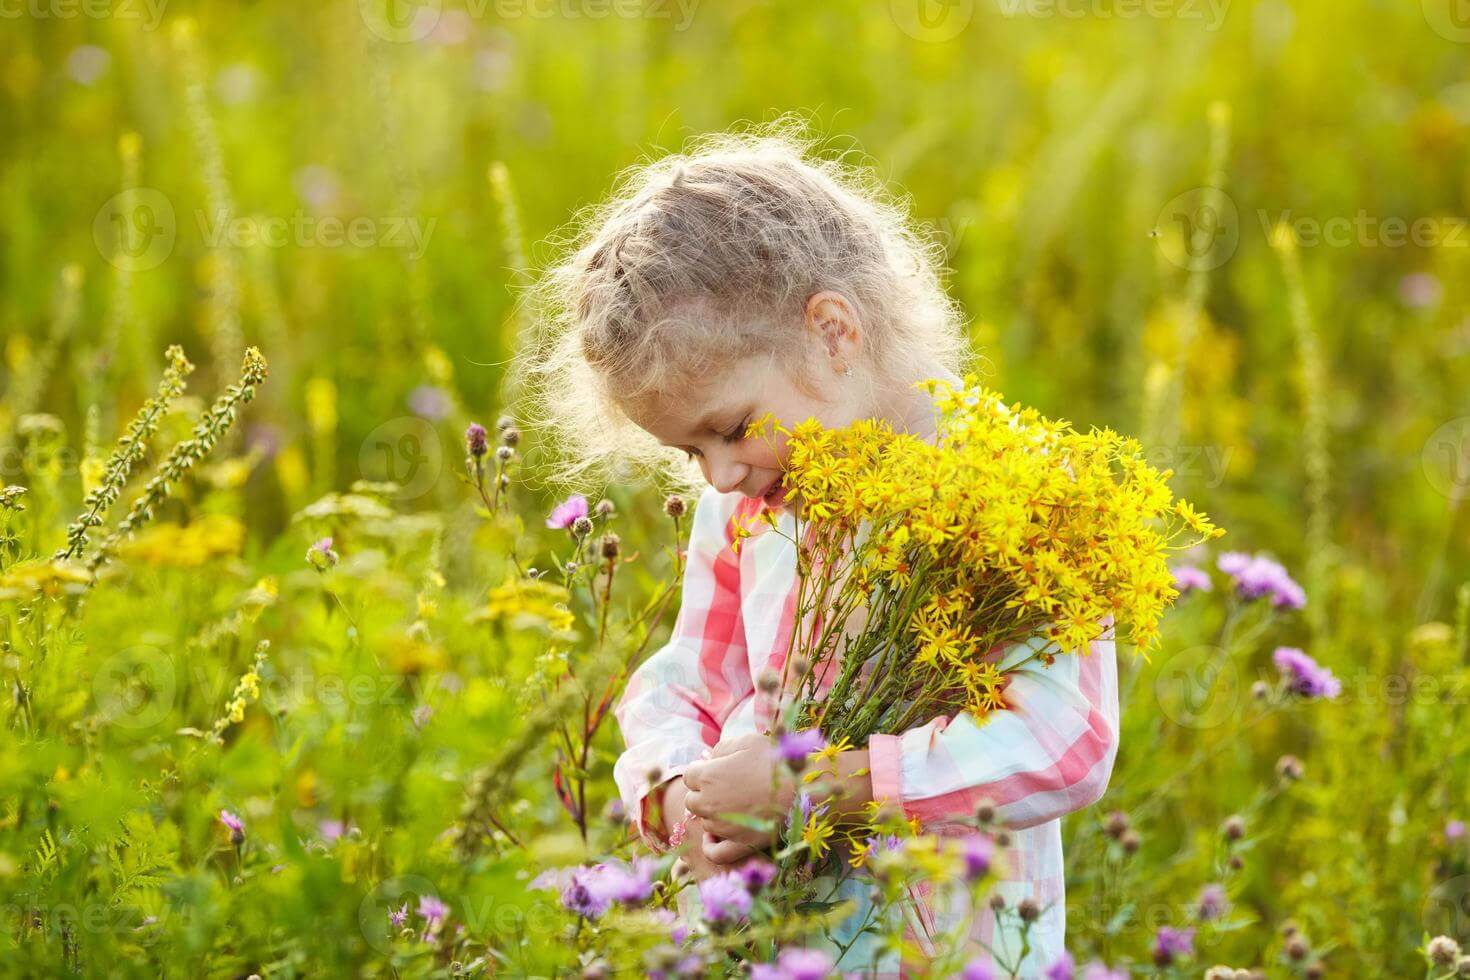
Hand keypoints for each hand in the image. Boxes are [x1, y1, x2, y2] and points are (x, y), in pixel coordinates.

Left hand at [682, 733, 794, 857]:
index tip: (717, 769)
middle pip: (692, 800)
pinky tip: (715, 838)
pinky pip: (715, 853)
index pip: (690, 775)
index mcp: (707, 776)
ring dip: (713, 816)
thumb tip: (709, 758)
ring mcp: (723, 827)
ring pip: (705, 823)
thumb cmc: (776, 760)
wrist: (804, 788)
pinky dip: (711, 847)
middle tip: (726, 788)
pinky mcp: (739, 845)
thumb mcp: (748, 741)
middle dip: (704, 793)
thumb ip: (723, 748)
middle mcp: (709, 803)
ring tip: (734, 806)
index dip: (703, 771)